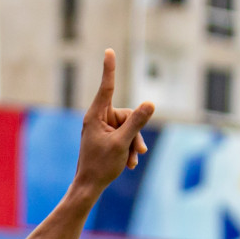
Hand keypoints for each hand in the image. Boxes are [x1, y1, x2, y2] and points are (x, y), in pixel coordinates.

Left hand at [73, 50, 154, 192]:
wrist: (89, 187)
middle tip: (137, 152)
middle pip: (126, 115)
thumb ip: (137, 123)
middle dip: (135, 133)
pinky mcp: (107, 138)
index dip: (109, 69)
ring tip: (132, 161)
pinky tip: (128, 164)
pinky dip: (128, 149)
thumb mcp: (122, 143)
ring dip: (133, 144)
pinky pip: (124, 136)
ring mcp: (102, 129)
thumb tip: (150, 104)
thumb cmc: (101, 165)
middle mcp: (98, 119)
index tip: (108, 51)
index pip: (107, 87)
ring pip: (128, 128)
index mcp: (96, 116)